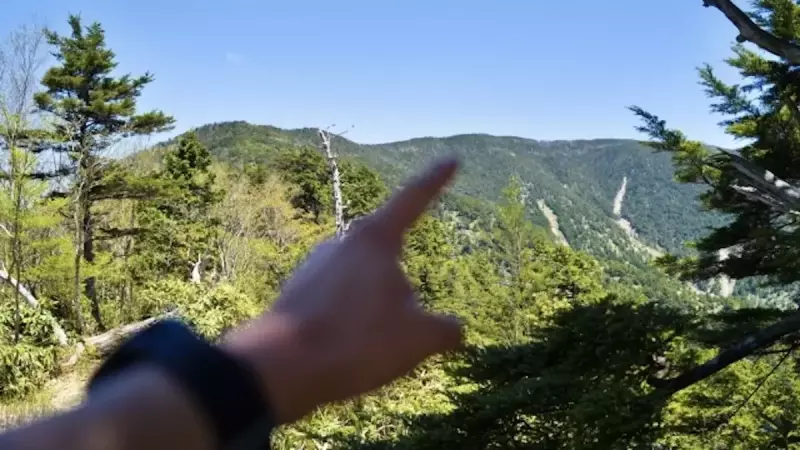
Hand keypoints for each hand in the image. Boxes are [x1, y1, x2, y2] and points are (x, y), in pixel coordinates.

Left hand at [222, 158, 463, 423]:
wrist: (279, 369)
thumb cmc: (356, 342)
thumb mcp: (419, 339)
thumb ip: (447, 329)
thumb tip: (451, 328)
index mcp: (375, 239)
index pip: (414, 199)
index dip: (436, 180)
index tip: (450, 160)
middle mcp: (342, 243)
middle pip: (391, 265)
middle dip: (401, 299)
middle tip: (396, 338)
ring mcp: (316, 266)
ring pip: (367, 292)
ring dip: (375, 317)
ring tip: (365, 352)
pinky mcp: (298, 293)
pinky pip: (339, 308)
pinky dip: (349, 329)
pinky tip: (342, 355)